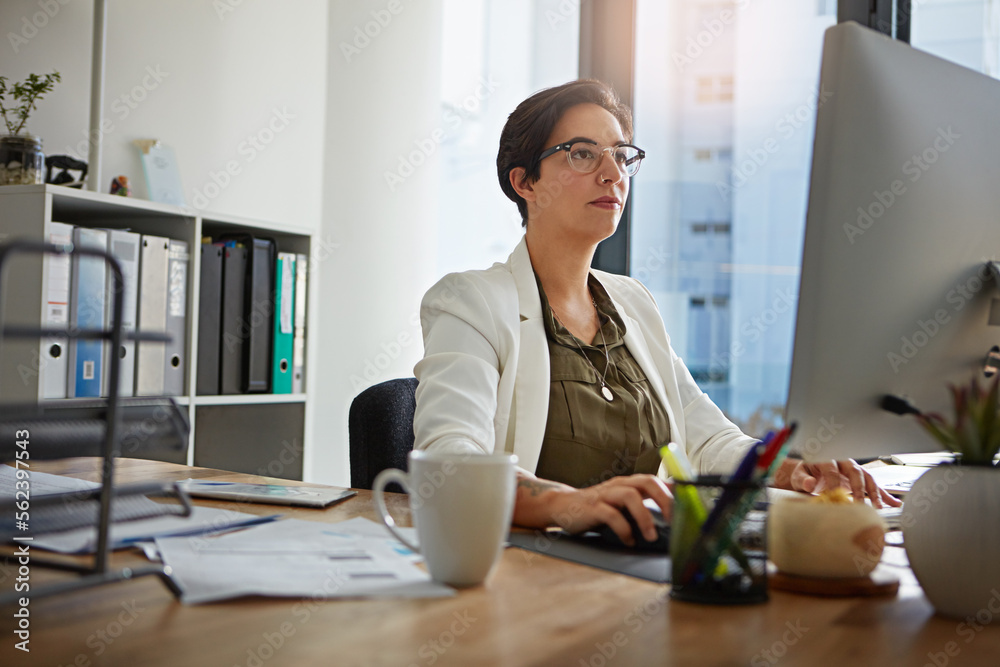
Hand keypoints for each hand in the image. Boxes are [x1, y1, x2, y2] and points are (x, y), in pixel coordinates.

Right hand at [512, 472, 672, 545]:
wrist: (563, 506)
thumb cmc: (598, 507)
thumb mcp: (623, 503)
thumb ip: (643, 504)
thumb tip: (674, 515)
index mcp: (630, 483)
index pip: (657, 481)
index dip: (675, 491)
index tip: (690, 506)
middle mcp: (620, 485)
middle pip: (647, 482)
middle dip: (665, 500)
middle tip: (675, 520)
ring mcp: (606, 494)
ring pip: (630, 497)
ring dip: (644, 517)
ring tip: (651, 536)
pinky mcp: (593, 507)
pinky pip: (611, 515)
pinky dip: (623, 529)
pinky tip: (628, 540)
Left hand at [775, 459, 901, 507]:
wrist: (808, 473)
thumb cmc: (804, 474)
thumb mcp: (799, 475)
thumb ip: (803, 479)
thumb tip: (810, 483)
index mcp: (827, 459)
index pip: (832, 470)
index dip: (832, 483)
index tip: (833, 497)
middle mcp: (843, 462)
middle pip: (855, 472)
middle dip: (858, 488)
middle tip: (860, 504)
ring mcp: (854, 470)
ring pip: (867, 478)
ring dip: (874, 493)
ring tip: (878, 508)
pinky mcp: (860, 479)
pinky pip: (875, 486)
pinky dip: (885, 495)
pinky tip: (895, 504)